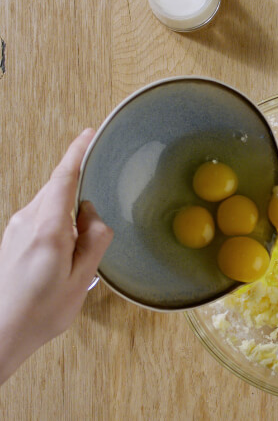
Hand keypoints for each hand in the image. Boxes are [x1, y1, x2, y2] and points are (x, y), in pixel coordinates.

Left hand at [0, 129, 112, 384]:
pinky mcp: (14, 238)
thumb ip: (94, 240)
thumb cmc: (38, 312)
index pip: (63, 178)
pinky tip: (63, 254)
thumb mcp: (80, 279)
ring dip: (69, 214)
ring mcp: (16, 229)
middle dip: (80, 192)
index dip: (78, 152)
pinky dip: (59, 223)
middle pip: (58, 188)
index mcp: (47, 229)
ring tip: (76, 255)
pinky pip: (42, 216)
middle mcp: (27, 221)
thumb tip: (93, 212)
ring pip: (50, 203)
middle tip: (93, 229)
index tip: (89, 134)